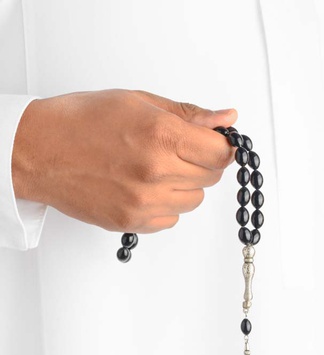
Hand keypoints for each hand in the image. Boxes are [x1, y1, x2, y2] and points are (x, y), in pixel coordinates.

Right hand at [11, 88, 237, 232]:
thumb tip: (226, 118)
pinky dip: (165, 206)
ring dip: (184, 186)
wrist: (38, 151)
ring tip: (156, 169)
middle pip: (211, 178)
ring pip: (193, 201)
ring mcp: (143, 202)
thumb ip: (188, 114)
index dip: (222, 147)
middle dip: (202, 163)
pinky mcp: (131, 222)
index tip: (215, 143)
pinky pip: (170, 219)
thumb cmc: (81, 122)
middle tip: (178, 151)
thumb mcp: (138, 102)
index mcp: (161, 136)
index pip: (221, 153)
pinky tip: (144, 188)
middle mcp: (155, 172)